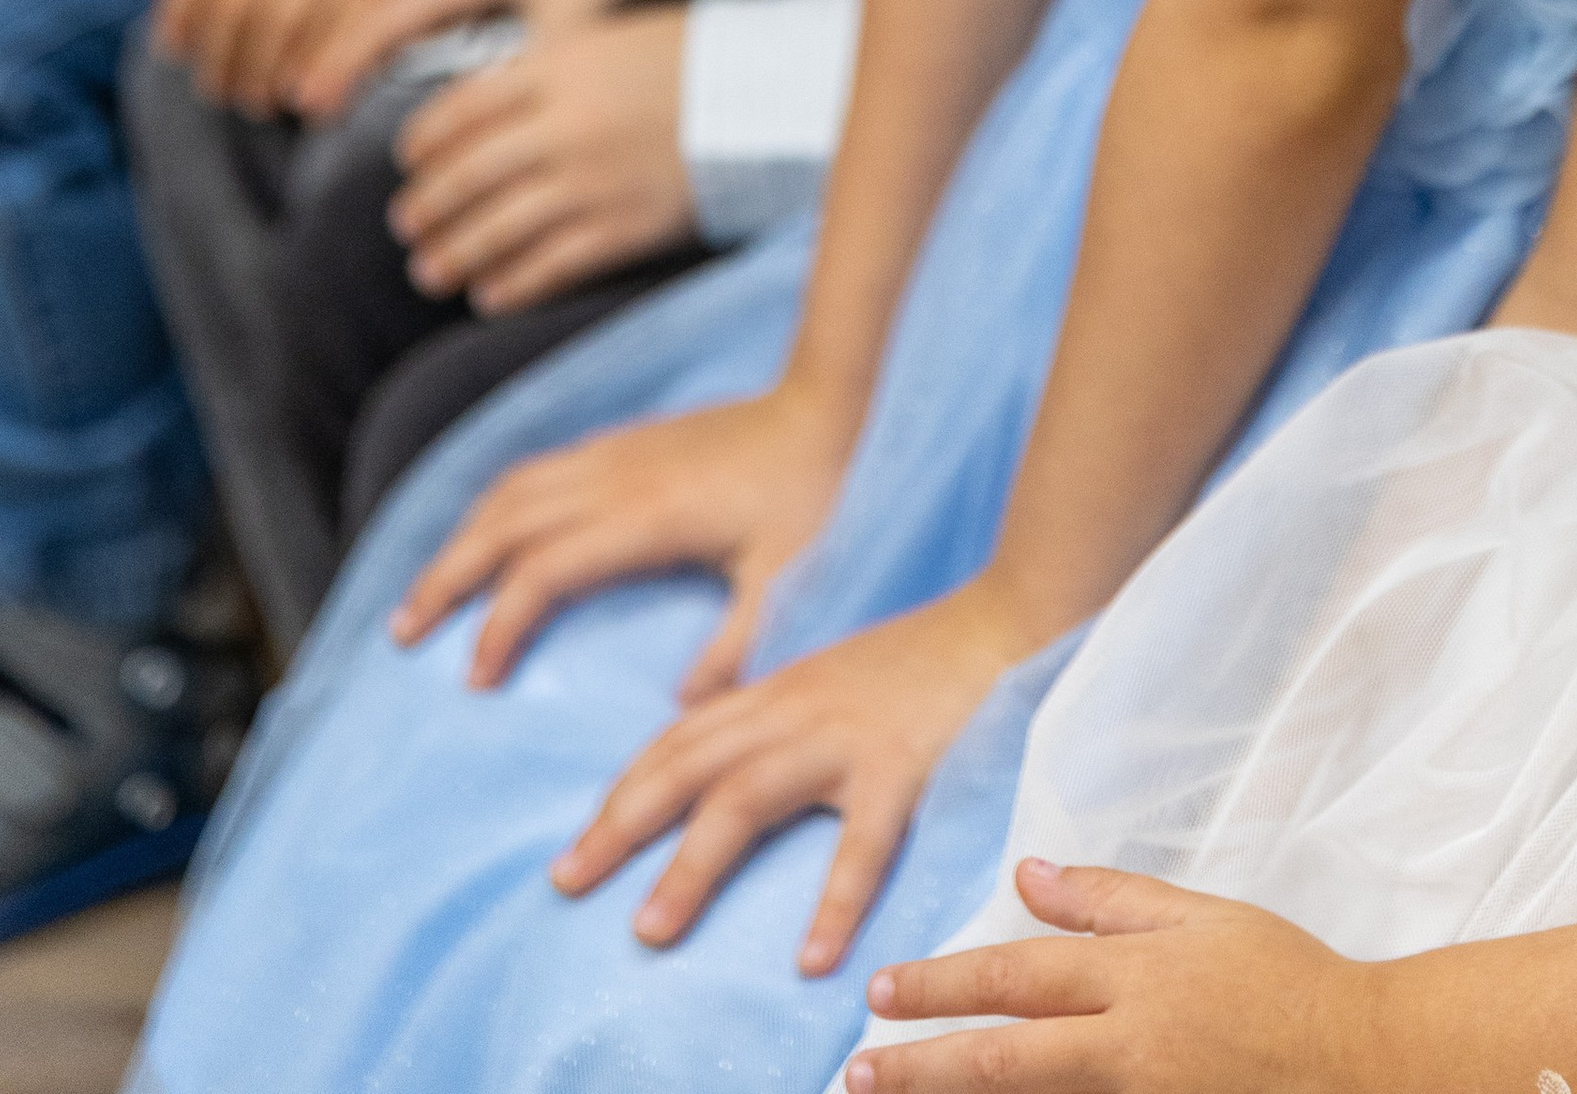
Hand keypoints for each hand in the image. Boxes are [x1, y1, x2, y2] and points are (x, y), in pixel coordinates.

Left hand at [152, 0, 493, 115]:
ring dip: (258, 72)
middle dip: (217, 57)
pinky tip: (305, 92)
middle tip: (217, 91)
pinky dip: (312, 67)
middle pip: (231, 2)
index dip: (179, 12)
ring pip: (275, 24)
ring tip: (258, 100)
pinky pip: (332, 27)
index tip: (174, 47)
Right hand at [296, 0, 673, 120]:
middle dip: (328, 48)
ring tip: (325, 76)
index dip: (337, 64)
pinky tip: (400, 41)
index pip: (374, 18)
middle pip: (367, 2)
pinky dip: (395, 13)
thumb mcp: (573, 10)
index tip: (303, 107)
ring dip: (358, 30)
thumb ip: (529, 70)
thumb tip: (497, 135)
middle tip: (293, 100)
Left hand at [389, 5, 693, 313]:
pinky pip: (546, 267)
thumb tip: (496, 110)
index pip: (459, 110)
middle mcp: (562, 126)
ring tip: (432, 270)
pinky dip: (509, 285)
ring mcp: (590, 182)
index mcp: (556, 66)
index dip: (422, 142)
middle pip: (466, 175)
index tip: (409, 161)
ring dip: (453, 255)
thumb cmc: (698, 54)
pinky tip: (489, 295)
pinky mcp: (622, 229)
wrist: (773, 90)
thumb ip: (552, 68)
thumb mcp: (613, 38)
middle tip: (407, 225)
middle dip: (426, 207)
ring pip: (495, 229)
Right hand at [394, 372, 853, 687]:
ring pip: (510, 488)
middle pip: (500, 523)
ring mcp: (617, 450)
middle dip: (445, 578)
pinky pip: (538, 468)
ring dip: (460, 538)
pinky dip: (494, 505)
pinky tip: (488, 536)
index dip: (499, 625)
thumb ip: (739, 645)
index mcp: (645, 517)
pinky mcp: (627, 439)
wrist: (832, 400)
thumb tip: (686, 712)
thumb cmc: (817, 491)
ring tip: (426, 593)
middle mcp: (615, 476)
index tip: (474, 677)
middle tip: (403, 634)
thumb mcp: (789, 577)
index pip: (542, 572)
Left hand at [554, 577, 1036, 969]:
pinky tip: (810, 960)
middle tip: (566, 884)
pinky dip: (833, 901)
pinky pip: (861, 841)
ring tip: (648, 932)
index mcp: (779, 691)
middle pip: (688, 766)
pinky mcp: (902, 764)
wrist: (1010, 615)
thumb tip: (722, 759)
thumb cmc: (924, 659)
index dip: (622, 794)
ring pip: (746, 799)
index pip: (679, 742)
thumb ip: (777, 716)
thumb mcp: (833, 677)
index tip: (574, 850)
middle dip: (620, 825)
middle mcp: (796, 709)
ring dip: (691, 867)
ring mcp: (846, 735)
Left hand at [854, 860, 1376, 1090]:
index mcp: (1135, 977)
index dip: (941, 983)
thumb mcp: (1200, 918)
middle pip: (1004, 1056)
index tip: (879, 990)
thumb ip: (1109, 898)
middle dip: (920, 1063)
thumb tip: (1026, 874)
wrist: (1360, 1065)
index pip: (1015, 977)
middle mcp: (1128, 1047)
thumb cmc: (1283, 981)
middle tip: (856, 1069)